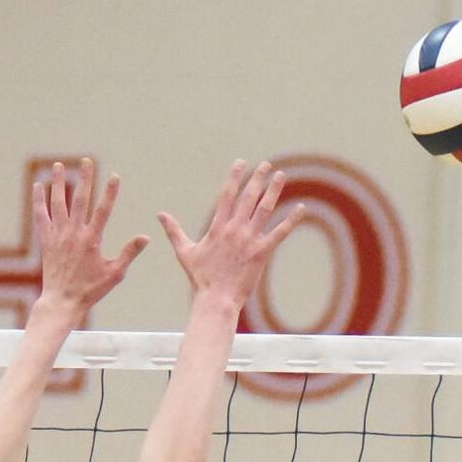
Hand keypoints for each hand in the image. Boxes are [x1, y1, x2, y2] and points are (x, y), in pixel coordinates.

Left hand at [33, 158, 149, 316]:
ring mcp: (58, 235)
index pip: (103, 210)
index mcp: (92, 239)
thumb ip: (129, 253)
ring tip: (59, 165)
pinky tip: (38, 186)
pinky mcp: (46, 240)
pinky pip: (41, 214)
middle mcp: (74, 233)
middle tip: (87, 161)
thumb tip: (145, 237)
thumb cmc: (91, 290)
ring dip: (59, 182)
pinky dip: (39, 200)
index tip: (115, 176)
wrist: (63, 301)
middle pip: (80, 199)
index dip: (110, 192)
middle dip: (85, 178)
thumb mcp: (115, 273)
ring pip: (58, 202)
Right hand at [157, 160, 305, 306]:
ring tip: (281, 176)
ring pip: (264, 209)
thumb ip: (174, 231)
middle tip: (266, 164)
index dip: (235, 177)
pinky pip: (280, 233)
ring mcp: (249, 240)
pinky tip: (301, 208)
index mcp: (217, 227)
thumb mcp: (184, 252)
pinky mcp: (261, 252)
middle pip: (248, 197)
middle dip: (258, 178)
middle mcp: (234, 229)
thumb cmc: (201, 278)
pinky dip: (291, 220)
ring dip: (273, 191)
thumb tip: (160, 214)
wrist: (216, 299)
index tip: (242, 163)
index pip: (227, 194)